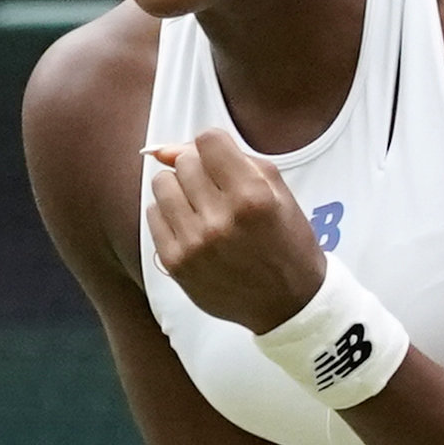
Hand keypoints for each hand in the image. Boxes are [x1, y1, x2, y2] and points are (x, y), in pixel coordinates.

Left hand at [144, 129, 331, 334]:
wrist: (290, 304)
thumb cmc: (287, 242)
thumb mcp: (276, 191)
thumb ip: (229, 158)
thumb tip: (165, 150)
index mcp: (253, 196)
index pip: (208, 140)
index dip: (216, 148)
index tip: (224, 164)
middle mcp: (221, 219)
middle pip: (183, 161)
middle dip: (200, 170)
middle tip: (219, 193)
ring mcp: (195, 243)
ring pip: (162, 184)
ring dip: (180, 189)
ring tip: (202, 209)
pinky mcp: (176, 263)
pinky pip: (153, 214)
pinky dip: (170, 215)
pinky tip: (193, 228)